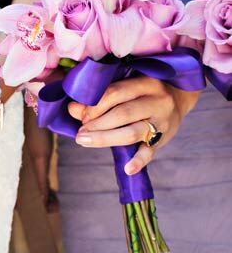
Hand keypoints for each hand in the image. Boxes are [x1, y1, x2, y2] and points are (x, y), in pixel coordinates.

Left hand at [69, 77, 199, 175]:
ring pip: (132, 132)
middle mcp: (157, 100)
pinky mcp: (164, 139)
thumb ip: (100, 99)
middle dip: (96, 124)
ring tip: (85, 141)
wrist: (180, 97)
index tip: (81, 116)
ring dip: (105, 138)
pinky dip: (139, 161)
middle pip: (122, 113)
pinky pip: (151, 152)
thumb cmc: (142, 93)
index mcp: (145, 83)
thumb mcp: (126, 89)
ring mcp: (162, 121)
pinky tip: (127, 169)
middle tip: (80, 133)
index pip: (115, 93)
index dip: (94, 106)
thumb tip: (72, 108)